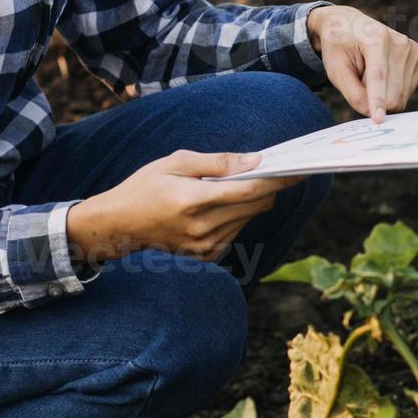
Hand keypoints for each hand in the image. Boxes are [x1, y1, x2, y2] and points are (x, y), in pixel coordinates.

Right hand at [67, 150, 300, 262]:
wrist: (120, 225)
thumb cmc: (146, 186)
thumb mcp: (176, 162)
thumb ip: (217, 162)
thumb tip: (255, 161)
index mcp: (193, 202)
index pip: (249, 191)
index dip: (278, 179)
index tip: (298, 169)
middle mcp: (202, 228)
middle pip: (256, 206)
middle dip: (267, 187)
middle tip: (273, 169)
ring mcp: (204, 246)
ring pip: (248, 218)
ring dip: (249, 201)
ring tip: (235, 184)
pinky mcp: (205, 255)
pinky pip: (235, 231)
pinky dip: (235, 215)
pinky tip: (218, 205)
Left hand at [307, 6, 417, 122]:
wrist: (351, 25)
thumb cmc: (340, 47)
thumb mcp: (335, 69)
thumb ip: (352, 93)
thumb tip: (371, 114)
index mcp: (376, 38)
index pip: (378, 76)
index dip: (378, 100)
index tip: (378, 120)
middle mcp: (400, 42)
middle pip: (393, 93)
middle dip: (374, 100)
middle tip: (359, 83)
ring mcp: (413, 50)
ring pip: (401, 96)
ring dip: (383, 95)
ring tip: (370, 75)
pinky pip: (407, 92)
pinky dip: (392, 91)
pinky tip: (383, 75)